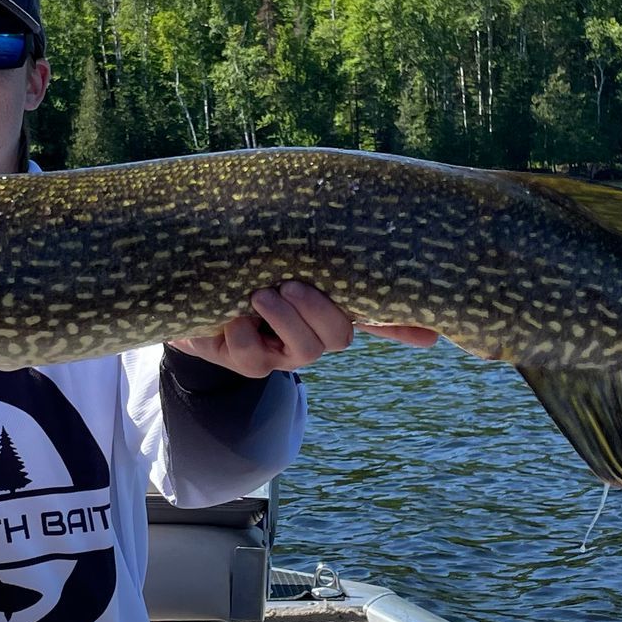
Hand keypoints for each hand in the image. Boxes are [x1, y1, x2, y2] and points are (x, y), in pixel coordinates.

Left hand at [171, 280, 439, 380]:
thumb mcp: (285, 263)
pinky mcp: (240, 360)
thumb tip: (390, 261)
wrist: (189, 294)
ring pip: (303, 351)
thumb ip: (326, 261)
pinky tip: (231, 316)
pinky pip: (249, 355)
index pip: (378, 321)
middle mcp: (309, 339)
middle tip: (290, 284)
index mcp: (328, 313)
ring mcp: (277, 354)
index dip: (403, 325)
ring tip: (261, 293)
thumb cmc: (247, 274)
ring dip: (284, 320)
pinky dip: (241, 333)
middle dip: (319, 311)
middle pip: (338, 338)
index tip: (431, 329)